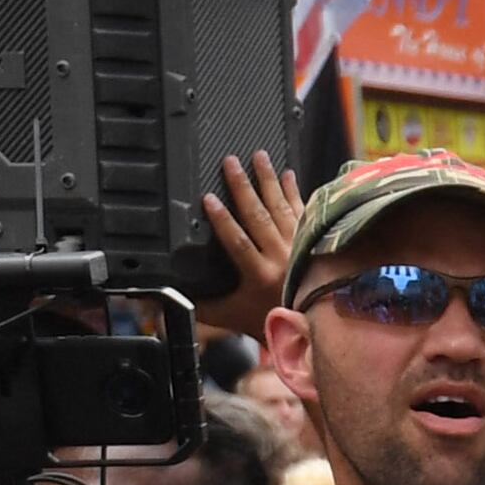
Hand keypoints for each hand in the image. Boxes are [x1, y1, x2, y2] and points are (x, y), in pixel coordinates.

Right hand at [195, 155, 303, 336]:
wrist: (317, 328)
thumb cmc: (272, 320)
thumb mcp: (233, 317)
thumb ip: (202, 307)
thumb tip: (167, 300)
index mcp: (260, 273)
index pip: (238, 241)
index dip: (223, 220)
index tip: (209, 198)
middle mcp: (282, 256)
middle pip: (260, 215)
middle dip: (243, 186)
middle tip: (230, 162)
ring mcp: (300, 246)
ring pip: (282, 208)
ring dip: (269, 181)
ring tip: (259, 157)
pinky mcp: (314, 242)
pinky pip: (304, 212)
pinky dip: (297, 192)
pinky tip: (290, 175)